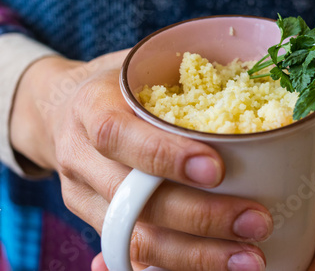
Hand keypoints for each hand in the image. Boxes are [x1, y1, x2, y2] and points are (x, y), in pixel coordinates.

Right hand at [10, 51, 271, 270]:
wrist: (58, 110)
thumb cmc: (115, 85)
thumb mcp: (137, 64)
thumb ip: (183, 73)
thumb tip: (255, 77)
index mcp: (90, 108)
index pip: (118, 136)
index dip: (164, 157)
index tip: (216, 171)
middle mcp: (80, 157)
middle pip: (132, 200)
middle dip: (199, 218)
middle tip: (256, 222)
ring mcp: (83, 197)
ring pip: (133, 239)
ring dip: (195, 255)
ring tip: (247, 257)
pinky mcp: (94, 222)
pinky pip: (132, 254)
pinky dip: (176, 265)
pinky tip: (216, 265)